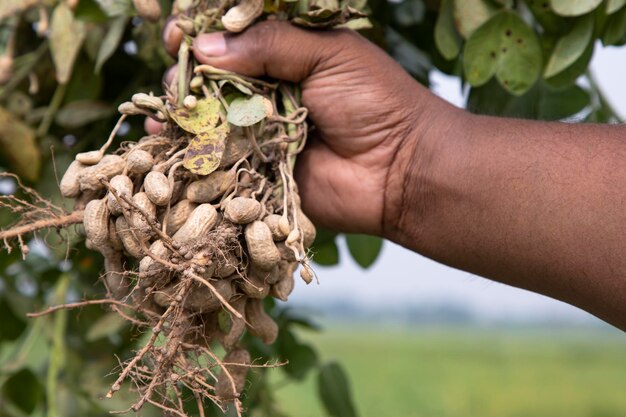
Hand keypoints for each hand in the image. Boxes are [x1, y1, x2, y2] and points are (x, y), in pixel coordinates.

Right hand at [159, 20, 456, 234]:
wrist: (400, 169)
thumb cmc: (375, 102)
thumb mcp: (328, 55)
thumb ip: (270, 45)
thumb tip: (204, 45)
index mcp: (288, 54)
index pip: (235, 36)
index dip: (204, 33)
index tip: (179, 34)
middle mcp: (270, 91)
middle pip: (213, 77)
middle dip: (188, 74)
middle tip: (177, 77)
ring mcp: (262, 130)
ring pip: (210, 116)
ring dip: (183, 111)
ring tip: (167, 108)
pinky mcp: (260, 168)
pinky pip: (219, 158)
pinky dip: (192, 149)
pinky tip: (166, 138)